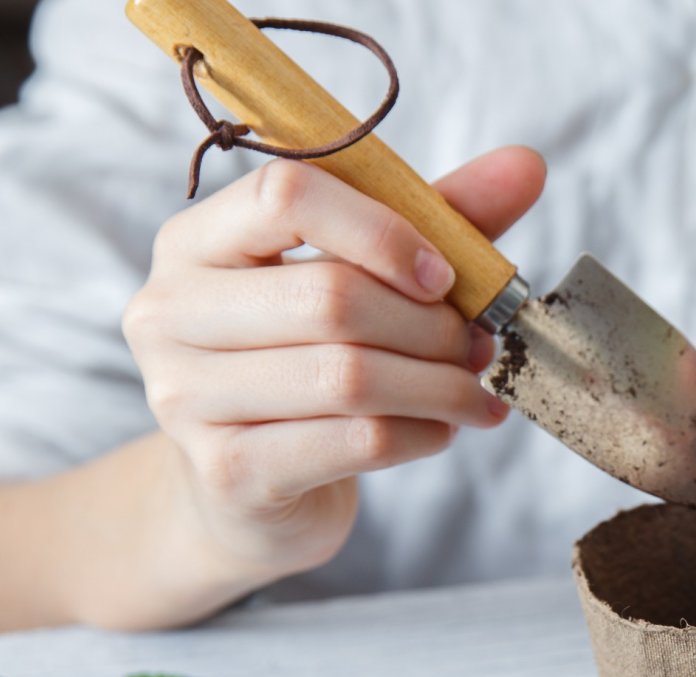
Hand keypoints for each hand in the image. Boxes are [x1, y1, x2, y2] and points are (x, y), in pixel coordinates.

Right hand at [123, 148, 544, 579]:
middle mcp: (169, 311)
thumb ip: (437, 219)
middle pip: (329, 297)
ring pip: (347, 376)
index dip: (383, 231)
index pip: (285, 194)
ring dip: (438, 385)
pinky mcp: (227, 472)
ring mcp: (186, 397)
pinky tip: (441, 430)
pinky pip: (354, 442)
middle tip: (480, 346)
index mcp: (196, 241)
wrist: (246, 491)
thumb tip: (525, 165)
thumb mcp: (364, 278)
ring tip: (474, 391)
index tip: (443, 275)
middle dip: (429, 325)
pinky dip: (420, 434)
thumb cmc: (306, 362)